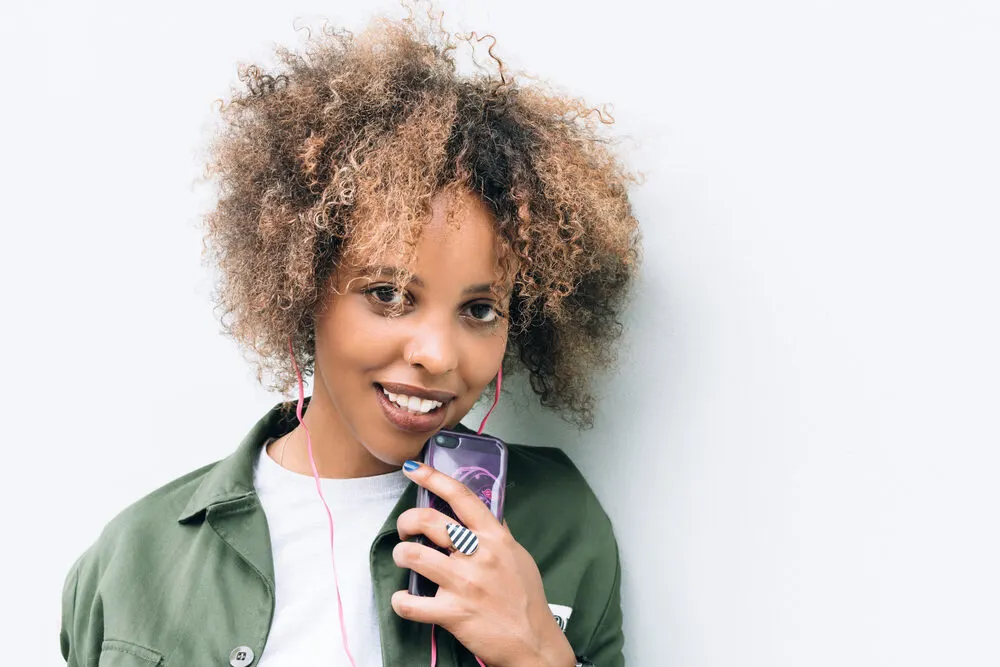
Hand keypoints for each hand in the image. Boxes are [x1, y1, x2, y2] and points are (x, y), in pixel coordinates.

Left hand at [391, 461, 575, 666]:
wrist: (533, 643)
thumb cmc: (526, 599)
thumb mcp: (519, 557)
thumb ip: (499, 533)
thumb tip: (488, 510)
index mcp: (495, 538)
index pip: (462, 497)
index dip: (434, 478)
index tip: (415, 470)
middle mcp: (478, 556)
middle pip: (429, 520)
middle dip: (407, 521)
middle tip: (405, 530)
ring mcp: (464, 585)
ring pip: (413, 555)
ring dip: (401, 555)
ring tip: (404, 559)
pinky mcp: (452, 614)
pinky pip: (411, 603)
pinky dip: (400, 601)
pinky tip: (404, 599)